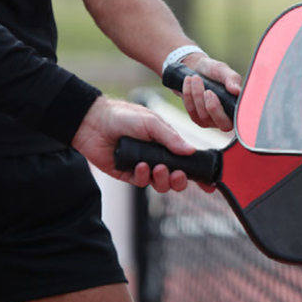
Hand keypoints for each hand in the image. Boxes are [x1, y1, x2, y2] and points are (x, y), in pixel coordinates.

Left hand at [72, 96, 211, 192]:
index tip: (207, 184)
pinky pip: (141, 182)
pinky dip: (144, 176)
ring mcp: (143, 167)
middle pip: (176, 178)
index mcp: (167, 144)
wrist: (94, 121)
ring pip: (160, 184)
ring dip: (163, 179)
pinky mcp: (127, 174)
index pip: (186, 162)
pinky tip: (141, 166)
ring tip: (158, 168)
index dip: (197, 174)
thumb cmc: (124, 116)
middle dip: (180, 180)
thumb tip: (190, 151)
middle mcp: (157, 158)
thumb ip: (171, 138)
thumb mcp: (153, 123)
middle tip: (178, 174)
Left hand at [179, 53, 241, 130]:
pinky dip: (188, 95)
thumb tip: (238, 91)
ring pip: (204, 116)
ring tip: (195, 78)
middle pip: (221, 124)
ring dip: (197, 96)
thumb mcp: (223, 70)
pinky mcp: (197, 118)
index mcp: (236, 107)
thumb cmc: (212, 71)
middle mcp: (226, 118)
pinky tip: (188, 82)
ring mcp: (211, 121)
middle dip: (212, 106)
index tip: (213, 94)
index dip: (227, 111)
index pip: (237, 120)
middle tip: (207, 90)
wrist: (195, 68)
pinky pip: (192, 111)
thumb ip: (232, 79)